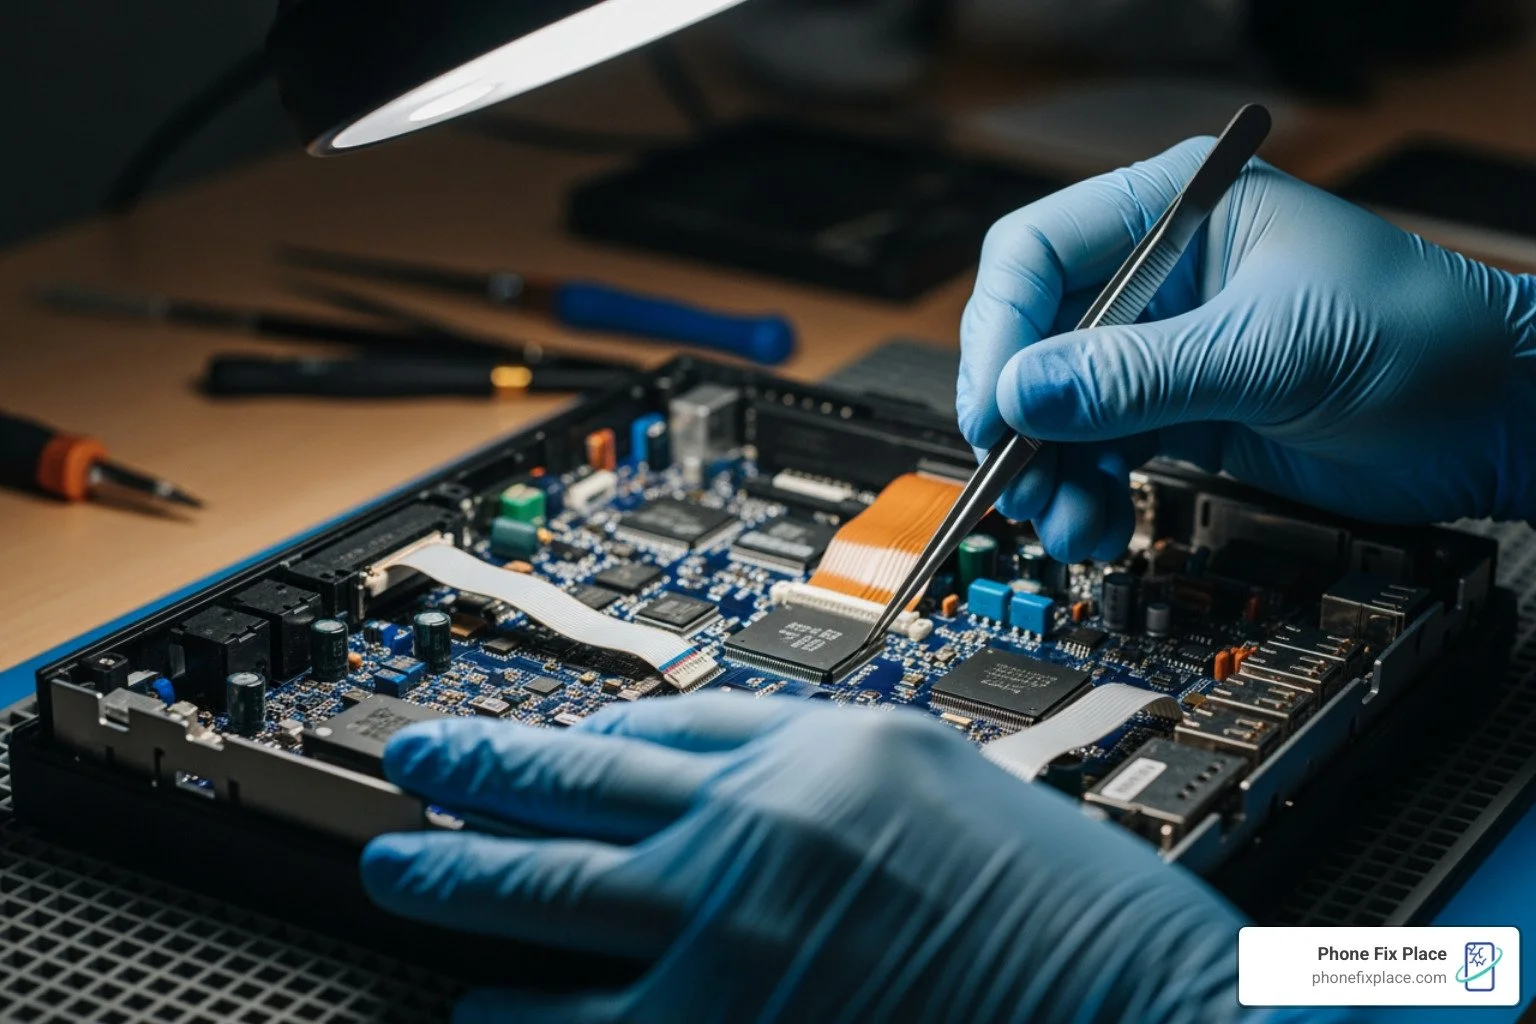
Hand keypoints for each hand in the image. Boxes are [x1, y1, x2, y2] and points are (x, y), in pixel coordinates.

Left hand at [361, 694, 1250, 1022]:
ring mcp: (730, 938)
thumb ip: (835, 783)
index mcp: (832, 754)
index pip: (665, 722)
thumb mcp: (962, 799)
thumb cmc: (1089, 931)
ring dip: (459, 889)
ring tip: (401, 876)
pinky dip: (518, 1014)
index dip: (580, 726)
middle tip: (408, 765)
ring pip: (542, 898)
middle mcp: (763, 828)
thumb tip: (727, 778)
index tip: (532, 729)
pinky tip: (488, 1011)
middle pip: (574, 784)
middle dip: (470, 773)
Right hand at [958, 139, 1535, 562]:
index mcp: (1176, 214)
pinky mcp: (1180, 412)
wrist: (1496, 420)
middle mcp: (1158, 277)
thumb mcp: (1271, 350)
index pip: (1038, 254)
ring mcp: (1164, 348)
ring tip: (1069, 518)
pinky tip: (1100, 522)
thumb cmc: (1422, 338)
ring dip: (1050, 469)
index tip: (996, 407)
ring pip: (1059, 406)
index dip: (1002, 331)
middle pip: (1036, 337)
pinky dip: (1087, 492)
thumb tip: (1025, 393)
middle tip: (1017, 476)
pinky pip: (1099, 451)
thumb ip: (1140, 374)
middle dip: (1022, 415)